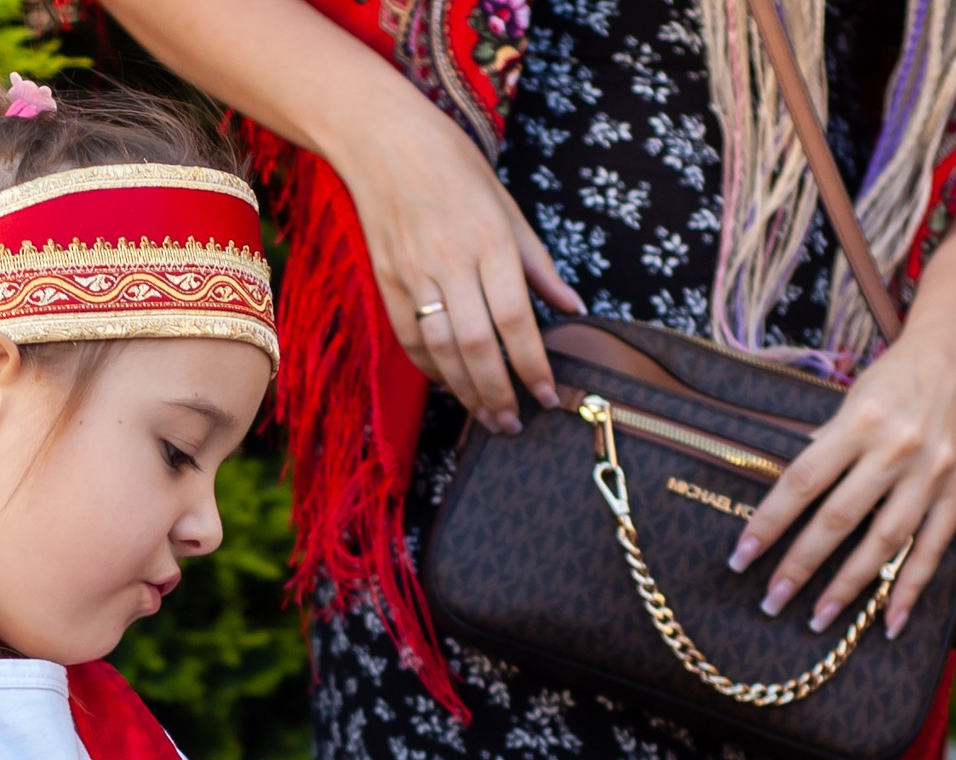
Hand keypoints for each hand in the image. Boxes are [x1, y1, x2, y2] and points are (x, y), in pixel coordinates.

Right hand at [327, 94, 585, 433]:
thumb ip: (538, 265)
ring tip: (488, 417)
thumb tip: (572, 309)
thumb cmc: (454, 167)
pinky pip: (411, 339)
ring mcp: (413, 273)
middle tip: (515, 423)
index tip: (549, 395)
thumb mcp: (508, 207)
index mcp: (489, 240)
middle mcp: (450, 260)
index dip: (533, 365)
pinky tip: (452, 386)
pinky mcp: (386, 281)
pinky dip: (432, 370)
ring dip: (466, 392)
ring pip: (440, 350)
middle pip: (476, 345)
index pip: (515, 319)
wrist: (383, 141)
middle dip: (499, 392)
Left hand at [732, 312, 955, 641]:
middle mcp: (896, 449)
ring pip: (885, 541)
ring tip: (819, 619)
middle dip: (800, 566)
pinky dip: (912, 588)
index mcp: (858, 423)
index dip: (768, 524)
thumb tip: (784, 496)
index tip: (740, 558)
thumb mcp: (849, 400)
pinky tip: (888, 622)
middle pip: (839, 519)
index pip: (801, 483)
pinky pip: (934, 547)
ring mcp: (933, 472)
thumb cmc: (893, 377)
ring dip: (849, 586)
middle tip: (771, 602)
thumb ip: (821, 448)